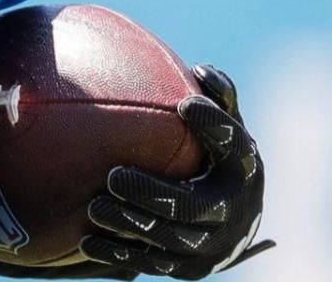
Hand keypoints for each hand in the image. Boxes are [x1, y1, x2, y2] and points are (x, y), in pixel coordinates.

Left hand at [78, 64, 275, 278]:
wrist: (234, 223)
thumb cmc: (217, 159)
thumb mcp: (225, 129)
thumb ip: (217, 99)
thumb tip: (200, 69)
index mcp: (244, 170)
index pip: (235, 147)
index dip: (213, 126)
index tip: (184, 104)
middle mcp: (235, 211)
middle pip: (192, 207)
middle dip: (152, 193)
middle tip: (114, 176)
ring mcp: (213, 245)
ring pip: (170, 240)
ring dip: (129, 225)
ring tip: (94, 208)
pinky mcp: (192, 269)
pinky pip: (153, 264)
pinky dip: (120, 254)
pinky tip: (87, 242)